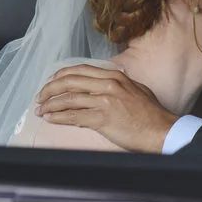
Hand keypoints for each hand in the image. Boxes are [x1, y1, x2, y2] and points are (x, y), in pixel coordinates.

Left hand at [34, 64, 178, 153]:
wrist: (162, 130)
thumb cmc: (152, 114)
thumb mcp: (136, 89)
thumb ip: (119, 84)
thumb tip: (105, 84)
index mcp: (114, 76)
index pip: (80, 70)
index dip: (61, 75)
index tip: (51, 82)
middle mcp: (108, 84)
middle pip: (70, 81)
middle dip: (50, 89)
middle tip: (40, 97)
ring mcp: (105, 101)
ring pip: (69, 99)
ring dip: (50, 104)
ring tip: (40, 110)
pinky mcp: (103, 118)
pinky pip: (74, 116)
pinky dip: (59, 117)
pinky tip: (51, 119)